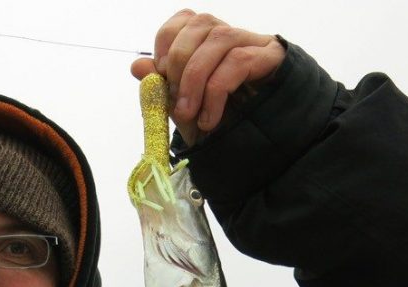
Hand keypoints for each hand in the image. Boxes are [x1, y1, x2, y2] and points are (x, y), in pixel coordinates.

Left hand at [130, 10, 284, 145]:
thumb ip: (161, 86)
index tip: (161, 74)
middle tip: (175, 102)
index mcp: (208, 40)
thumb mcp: (184, 107)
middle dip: (179, 64)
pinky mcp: (270, 58)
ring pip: (218, 39)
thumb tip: (137, 65)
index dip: (167, 42)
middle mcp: (230, 35)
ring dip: (195, 79)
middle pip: (200, 24)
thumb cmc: (220, 122)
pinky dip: (216, 91)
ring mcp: (253, 43)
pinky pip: (238, 61)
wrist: (256, 147)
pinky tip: (209, 119)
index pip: (184, 19)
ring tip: (189, 114)